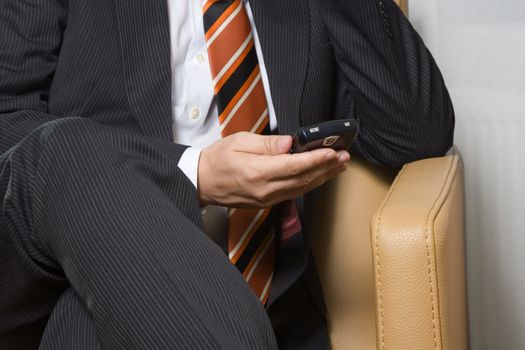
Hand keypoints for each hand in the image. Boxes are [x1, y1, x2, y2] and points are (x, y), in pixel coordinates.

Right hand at [197, 132, 349, 207]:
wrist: (201, 182)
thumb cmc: (217, 160)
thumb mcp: (239, 142)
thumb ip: (267, 144)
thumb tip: (289, 144)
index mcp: (257, 172)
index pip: (294, 166)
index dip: (316, 159)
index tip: (332, 151)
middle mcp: (265, 190)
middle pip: (303, 179)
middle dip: (326, 168)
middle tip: (344, 157)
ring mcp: (266, 199)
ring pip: (301, 188)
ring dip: (322, 177)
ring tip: (339, 166)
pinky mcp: (267, 202)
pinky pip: (293, 193)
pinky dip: (309, 184)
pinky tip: (319, 176)